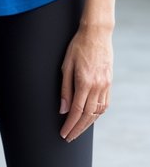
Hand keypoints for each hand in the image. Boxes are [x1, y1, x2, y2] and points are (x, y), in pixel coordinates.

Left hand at [59, 24, 112, 141]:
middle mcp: (98, 86)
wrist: (96, 34)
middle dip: (78, 128)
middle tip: (69, 137)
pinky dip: (97, 114)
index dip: (70, 125)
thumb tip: (63, 109)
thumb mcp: (65, 65)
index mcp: (85, 82)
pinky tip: (90, 117)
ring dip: (88, 123)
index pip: (77, 111)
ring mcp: (106, 85)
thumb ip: (64, 89)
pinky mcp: (109, 83)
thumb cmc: (77, 47)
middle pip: (88, 115)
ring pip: (98, 112)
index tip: (63, 133)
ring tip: (77, 129)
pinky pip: (104, 104)